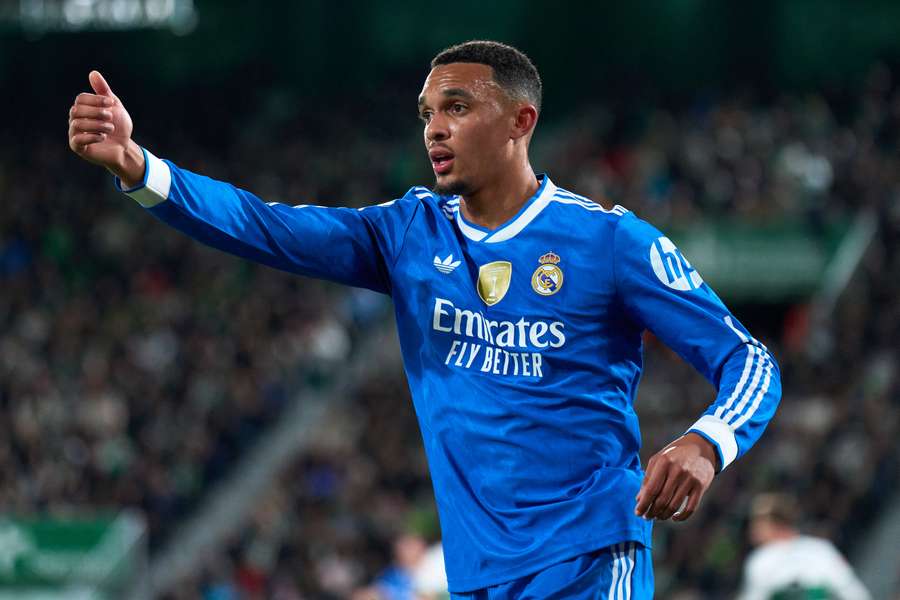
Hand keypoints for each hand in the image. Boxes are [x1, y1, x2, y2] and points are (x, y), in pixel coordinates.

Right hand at [68, 70, 144, 186]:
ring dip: (97, 125)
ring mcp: (75, 134)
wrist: (124, 147)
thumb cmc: (118, 126)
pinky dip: (92, 136)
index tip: (111, 103)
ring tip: (110, 128)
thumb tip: (93, 73)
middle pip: (77, 110)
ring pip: (77, 124)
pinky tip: (103, 136)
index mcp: (83, 108)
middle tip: (111, 117)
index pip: (80, 98)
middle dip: (96, 112)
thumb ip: (103, 91)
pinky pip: (77, 140)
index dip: (96, 99)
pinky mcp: (78, 147)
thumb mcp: (114, 106)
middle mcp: (75, 119)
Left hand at [634, 432, 715, 521]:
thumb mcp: (658, 460)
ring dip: (664, 515)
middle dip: (652, 512)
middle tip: (648, 517)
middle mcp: (677, 471)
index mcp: (664, 463)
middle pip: (662, 499)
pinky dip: (682, 517)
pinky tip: (674, 517)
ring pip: (674, 505)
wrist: (701, 447)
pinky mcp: (701, 486)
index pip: (651, 489)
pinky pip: (691, 508)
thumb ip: (648, 478)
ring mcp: (690, 479)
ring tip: (658, 516)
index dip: (643, 504)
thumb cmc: (674, 455)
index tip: (638, 513)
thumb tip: (639, 499)